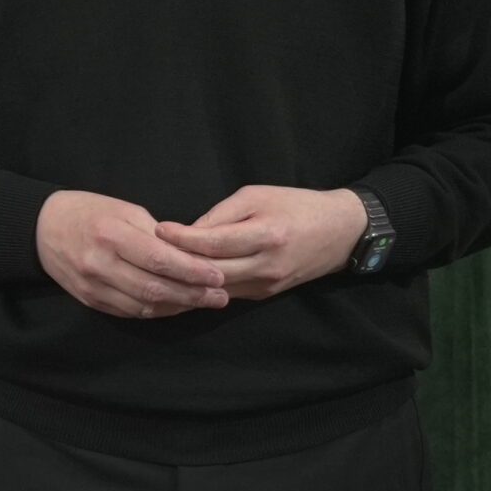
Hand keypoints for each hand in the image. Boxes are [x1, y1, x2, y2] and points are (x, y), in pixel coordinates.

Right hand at [35, 190, 229, 319]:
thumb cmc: (89, 212)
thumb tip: (191, 257)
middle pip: (154, 288)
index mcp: (110, 235)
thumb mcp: (123, 210)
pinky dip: (157, 310)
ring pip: (144, 305)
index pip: (159, 260)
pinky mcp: (90, 300)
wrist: (42, 229)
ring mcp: (93, 286)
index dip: (192, 272)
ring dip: (178, 306)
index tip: (218, 276)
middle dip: (192, 295)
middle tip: (220, 296)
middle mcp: (99, 264)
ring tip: (203, 302)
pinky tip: (175, 305)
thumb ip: (155, 234)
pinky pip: (130, 311)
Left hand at [154, 186, 365, 299]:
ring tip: (160, 265)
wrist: (340, 232)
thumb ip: (221, 215)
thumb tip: (187, 233)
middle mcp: (266, 266)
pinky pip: (226, 293)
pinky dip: (203, 286)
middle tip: (150, 251)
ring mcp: (266, 286)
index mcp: (266, 236)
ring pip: (215, 289)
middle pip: (209, 272)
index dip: (182, 238)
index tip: (159, 229)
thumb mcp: (257, 196)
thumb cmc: (296, 205)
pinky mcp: (264, 295)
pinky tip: (183, 277)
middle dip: (177, 263)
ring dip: (187, 279)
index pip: (213, 243)